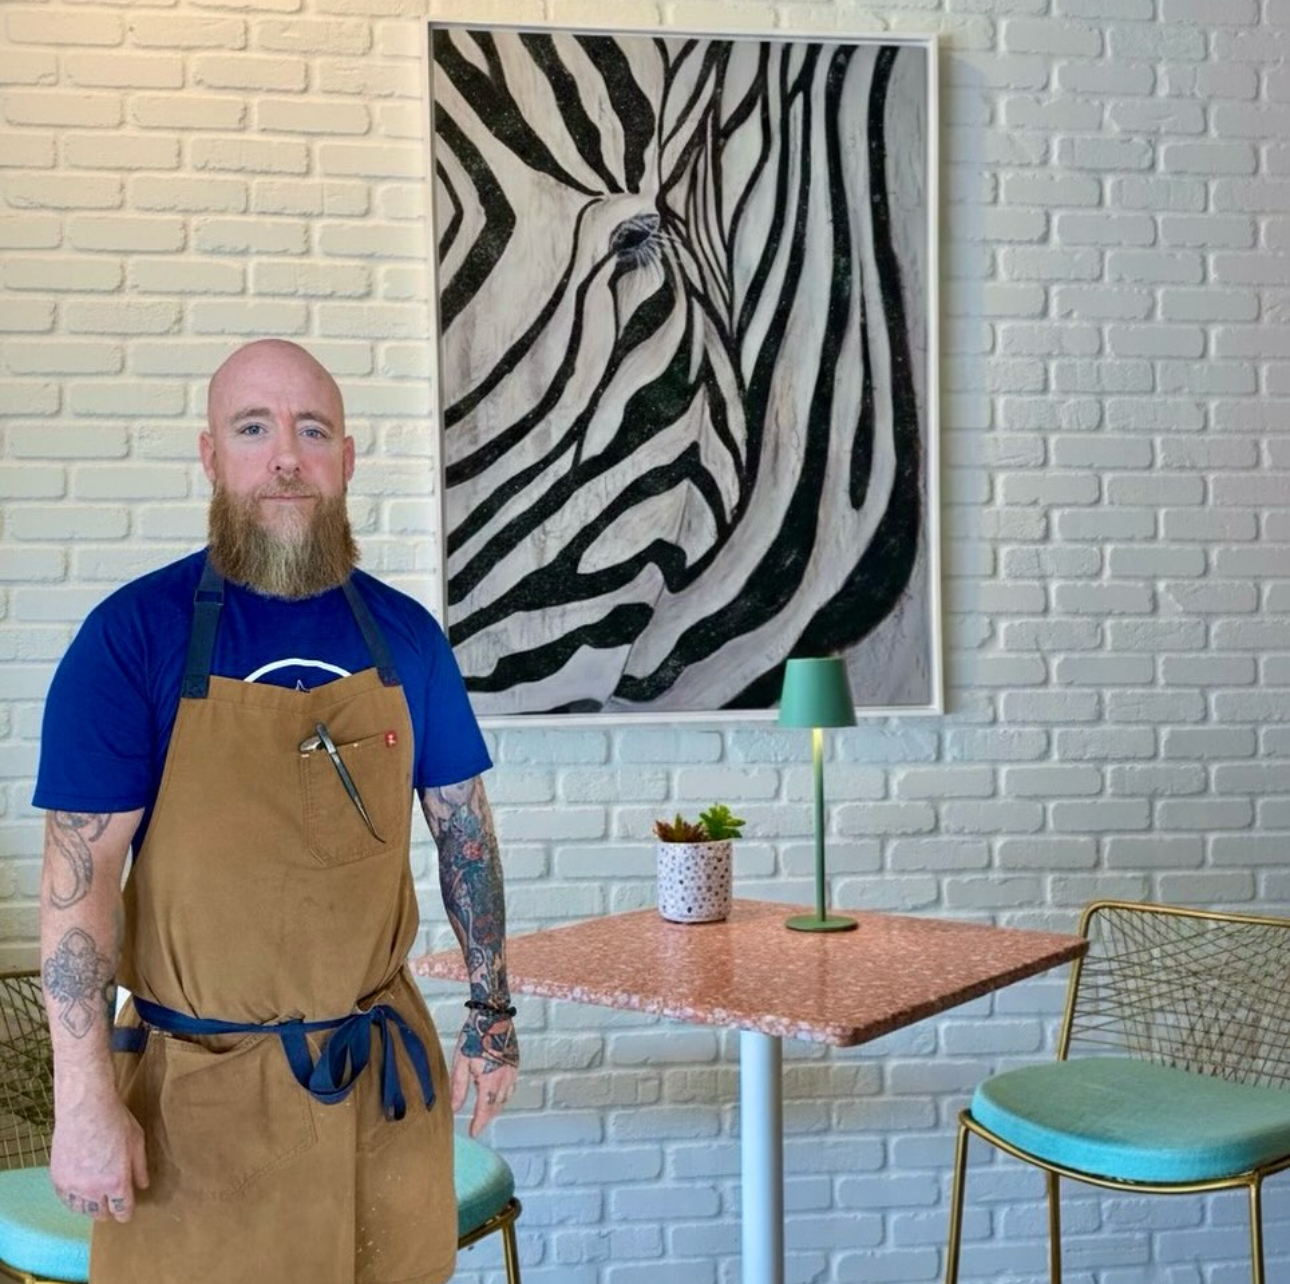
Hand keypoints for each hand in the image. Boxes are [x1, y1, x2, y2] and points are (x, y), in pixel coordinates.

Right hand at [49, 1084, 147, 1221]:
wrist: (85, 1108)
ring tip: (96, 1199)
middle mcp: (94, 1190)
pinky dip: (74, 1200)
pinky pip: (66, 1200)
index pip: (122, 1211)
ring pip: (82, 1210)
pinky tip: (80, 1192)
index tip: (126, 1211)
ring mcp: (74, 1186)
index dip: (126, 1212)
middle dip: (109, 1211)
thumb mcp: (137, 1141)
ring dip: (91, 1207)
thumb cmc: (115, 1120)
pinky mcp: (58, 1179)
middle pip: (101, 1214)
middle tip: (112, 1204)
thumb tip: (143, 1185)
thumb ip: (140, 1167)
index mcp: (117, 1182)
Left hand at [450, 1011, 518, 1137]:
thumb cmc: (474, 1037)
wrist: (493, 1016)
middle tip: (478, 1124)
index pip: (484, 1109)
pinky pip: (511, 1086)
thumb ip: (458, 1088)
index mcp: (489, 1080)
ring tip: (486, 1112)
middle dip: (487, 1117)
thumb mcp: (461, 1063)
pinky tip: (498, 1095)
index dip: (479, 1123)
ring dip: (496, 1107)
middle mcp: (503, 1079)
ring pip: (505, 1097)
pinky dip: (504, 1095)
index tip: (473, 1133)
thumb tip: (454, 1109)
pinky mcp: (515, 1063)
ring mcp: (511, 1071)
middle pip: (496, 1106)